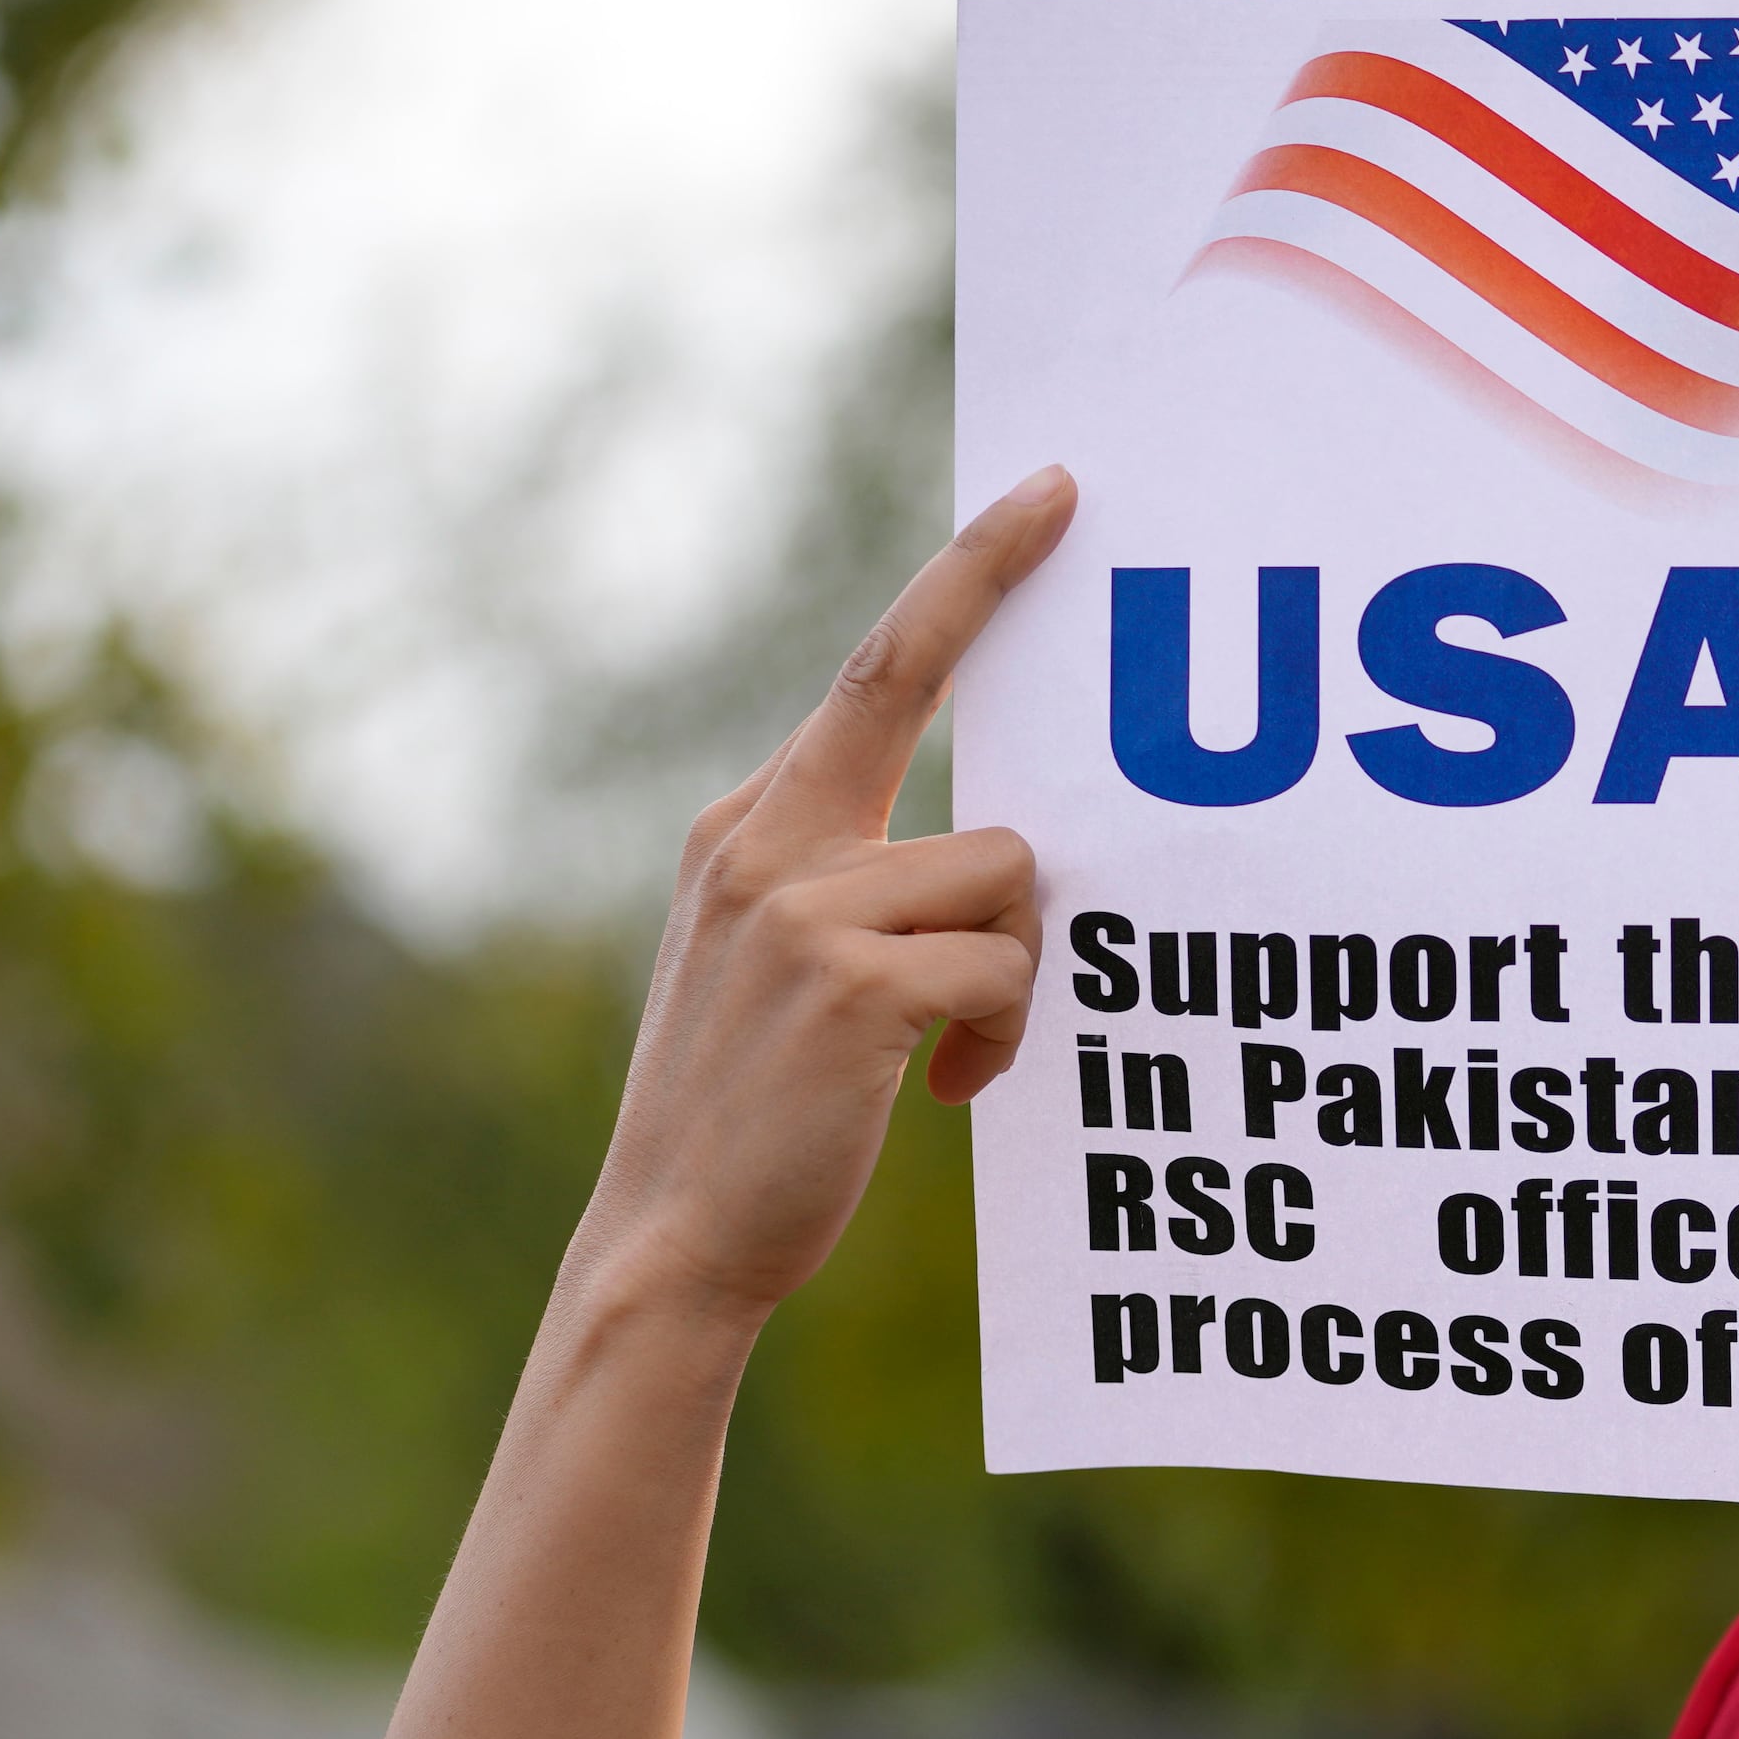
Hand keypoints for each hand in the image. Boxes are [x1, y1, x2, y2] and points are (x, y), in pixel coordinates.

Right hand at [575, 467, 1078, 1326]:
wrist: (673, 1241)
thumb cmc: (758, 1118)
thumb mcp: (784, 970)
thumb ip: (856, 888)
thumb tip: (994, 856)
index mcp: (751, 832)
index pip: (874, 674)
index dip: (966, 578)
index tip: (1042, 498)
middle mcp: (764, 842)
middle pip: (920, 697)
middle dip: (995, 604)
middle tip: (1065, 509)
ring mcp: (802, 905)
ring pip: (1006, 874)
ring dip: (1013, 968)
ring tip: (953, 1054)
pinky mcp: (850, 980)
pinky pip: (1008, 969)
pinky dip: (1005, 1036)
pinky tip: (948, 1091)